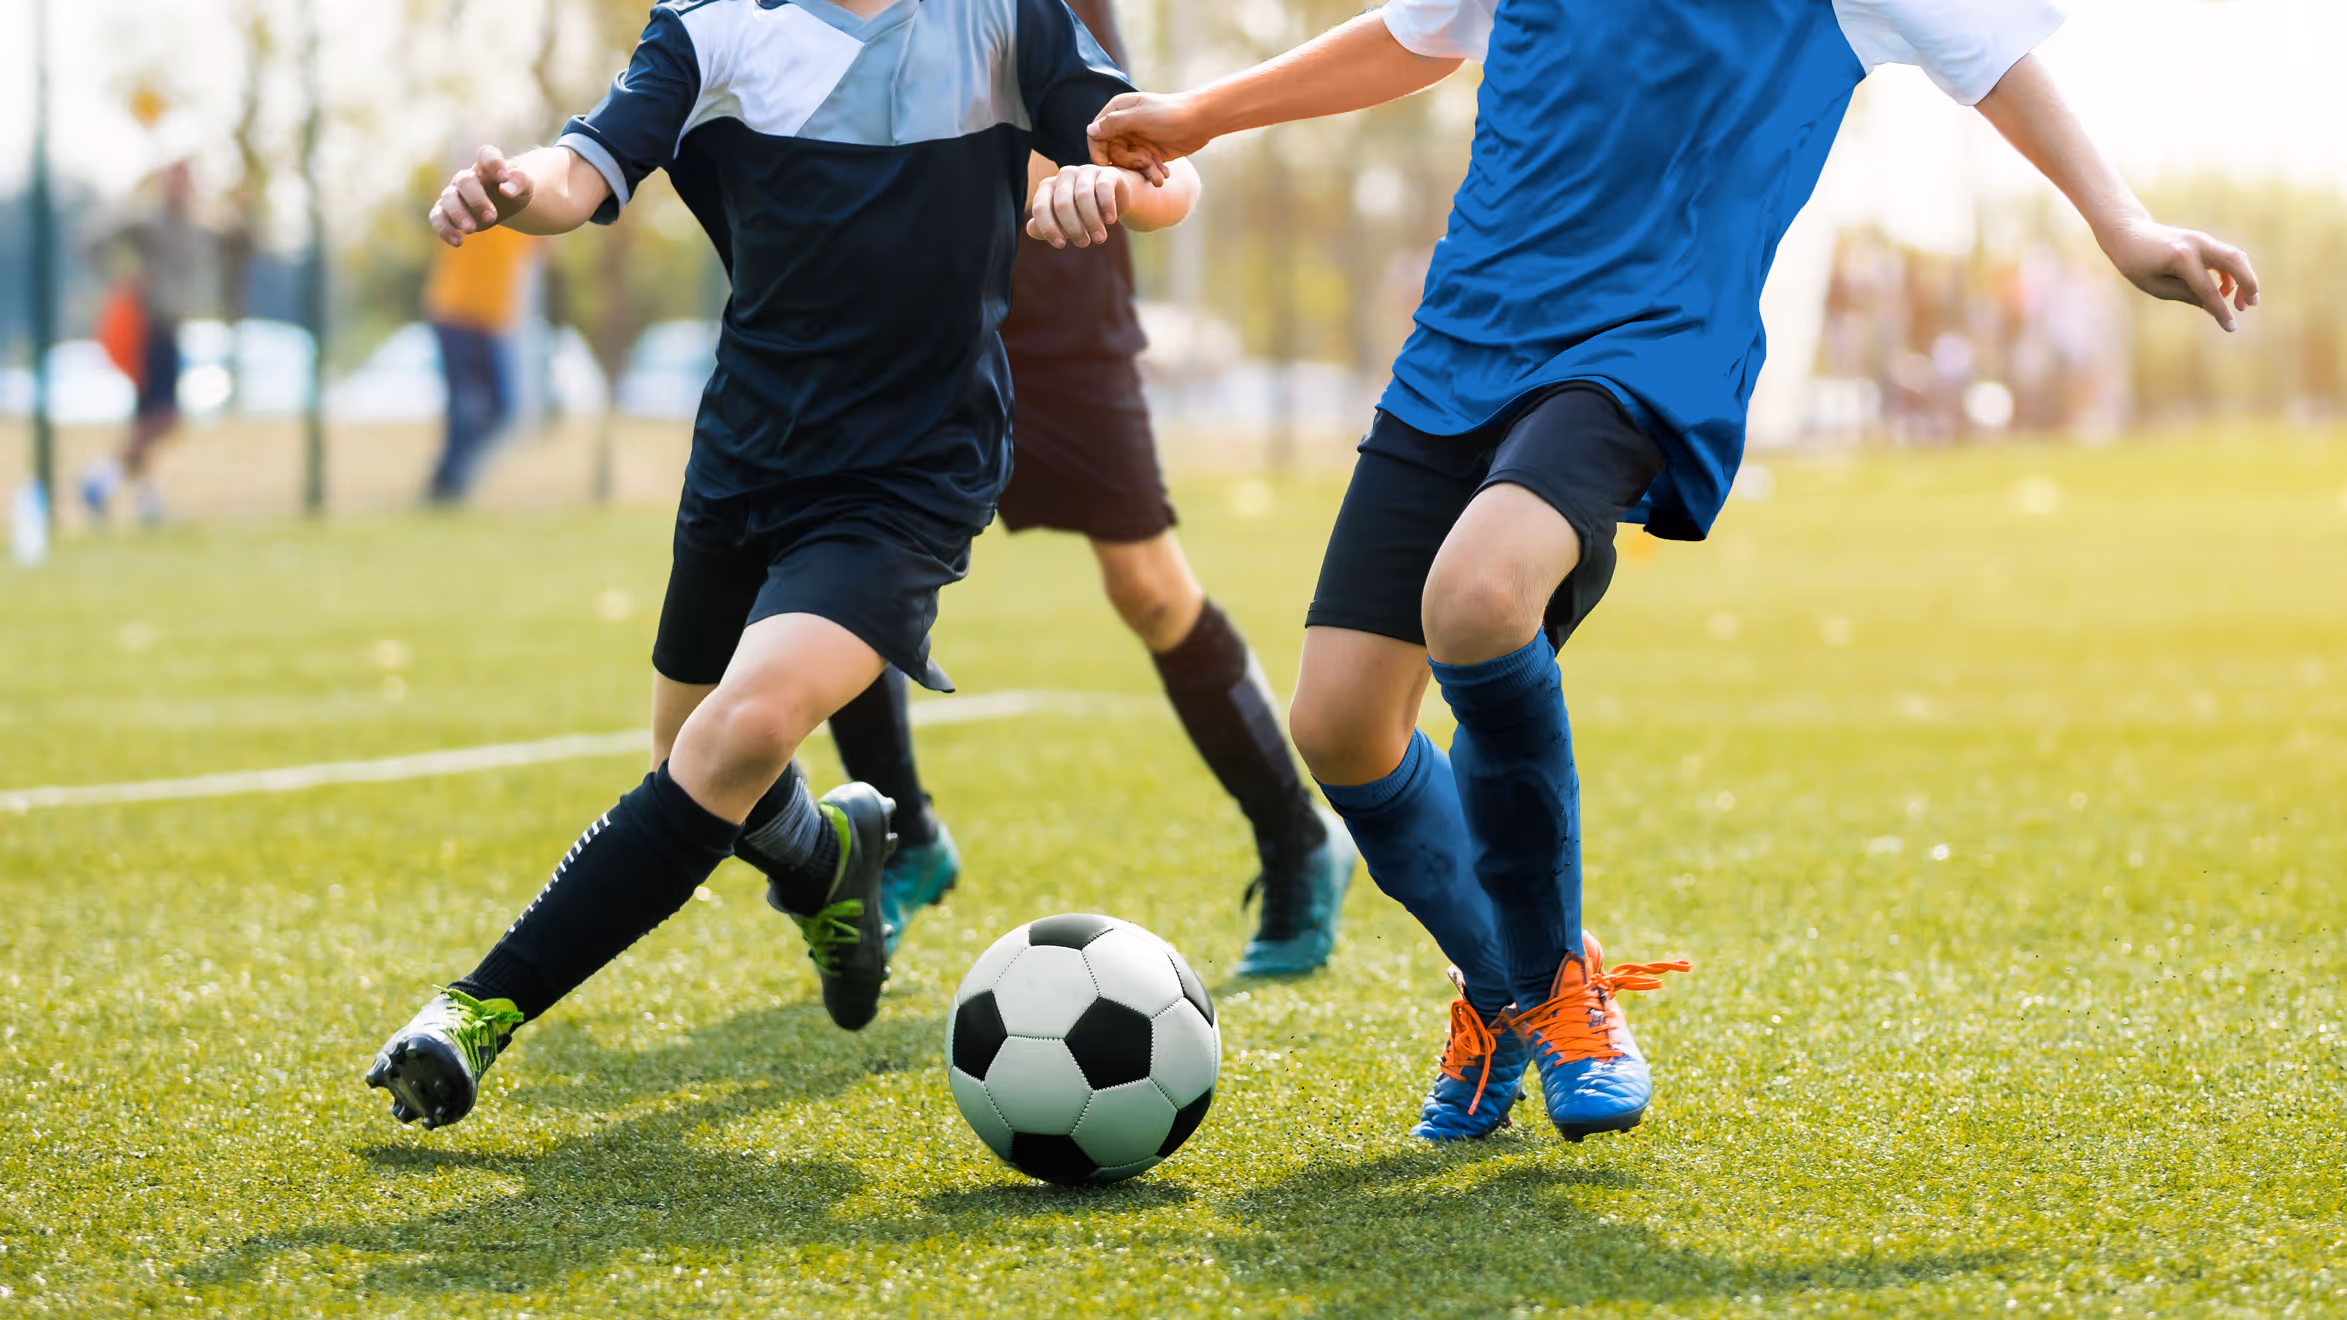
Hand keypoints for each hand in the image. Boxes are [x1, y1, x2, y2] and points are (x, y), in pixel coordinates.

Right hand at [428, 145, 535, 246]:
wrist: (506, 202)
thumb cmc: (515, 190)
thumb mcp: (525, 186)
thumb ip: (520, 182)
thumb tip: (507, 191)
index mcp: (487, 166)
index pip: (486, 155)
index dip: (493, 163)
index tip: (503, 178)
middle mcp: (467, 178)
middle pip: (464, 180)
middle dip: (476, 199)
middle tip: (492, 217)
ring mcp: (455, 194)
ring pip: (448, 199)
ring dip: (459, 214)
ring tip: (473, 230)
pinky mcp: (447, 212)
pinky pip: (437, 217)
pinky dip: (444, 229)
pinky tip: (458, 242)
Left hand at [1027, 163, 1133, 248]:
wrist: (1117, 200)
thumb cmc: (1084, 213)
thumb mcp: (1063, 222)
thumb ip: (1045, 226)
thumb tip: (1031, 229)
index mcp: (1049, 186)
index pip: (1040, 207)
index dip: (1048, 227)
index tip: (1061, 245)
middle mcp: (1065, 175)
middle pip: (1062, 204)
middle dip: (1073, 228)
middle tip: (1083, 243)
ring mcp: (1086, 171)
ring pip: (1084, 197)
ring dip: (1092, 222)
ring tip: (1099, 239)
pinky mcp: (1108, 173)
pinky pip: (1104, 188)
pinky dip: (1106, 206)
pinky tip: (1110, 220)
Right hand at [1087, 91, 1211, 184]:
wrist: (1201, 120)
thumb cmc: (1171, 114)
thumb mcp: (1140, 117)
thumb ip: (1114, 124)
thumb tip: (1090, 131)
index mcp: (1117, 111)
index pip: (1096, 135)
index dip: (1098, 152)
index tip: (1106, 167)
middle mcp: (1124, 126)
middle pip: (1112, 153)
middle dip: (1129, 163)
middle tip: (1145, 161)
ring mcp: (1136, 140)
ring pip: (1129, 164)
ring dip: (1144, 170)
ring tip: (1159, 174)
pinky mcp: (1149, 152)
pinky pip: (1142, 168)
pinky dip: (1152, 172)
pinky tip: (1164, 174)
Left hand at [2099, 218, 2258, 331]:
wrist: (2130, 234)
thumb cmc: (2138, 264)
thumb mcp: (2157, 286)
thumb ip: (2187, 295)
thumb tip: (2214, 306)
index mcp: (2181, 257)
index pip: (2207, 289)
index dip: (2220, 310)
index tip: (2231, 328)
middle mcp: (2197, 244)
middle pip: (2234, 262)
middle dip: (2248, 284)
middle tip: (2250, 306)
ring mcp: (2203, 239)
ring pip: (2235, 256)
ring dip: (2244, 278)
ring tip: (2243, 303)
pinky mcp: (2205, 241)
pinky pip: (2226, 257)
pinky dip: (2232, 274)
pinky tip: (2226, 291)